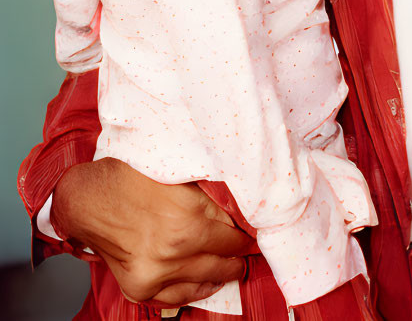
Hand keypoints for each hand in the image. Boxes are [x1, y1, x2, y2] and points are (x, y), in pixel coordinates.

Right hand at [52, 157, 252, 305]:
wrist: (90, 200)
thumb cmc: (133, 181)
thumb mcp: (185, 182)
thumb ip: (213, 202)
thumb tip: (240, 216)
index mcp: (190, 222)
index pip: (235, 239)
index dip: (247, 237)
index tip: (253, 236)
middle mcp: (174, 252)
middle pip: (224, 262)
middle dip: (238, 257)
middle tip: (248, 253)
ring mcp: (156, 274)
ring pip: (204, 281)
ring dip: (221, 274)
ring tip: (231, 267)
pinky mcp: (140, 287)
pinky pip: (176, 298)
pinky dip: (194, 291)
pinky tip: (206, 283)